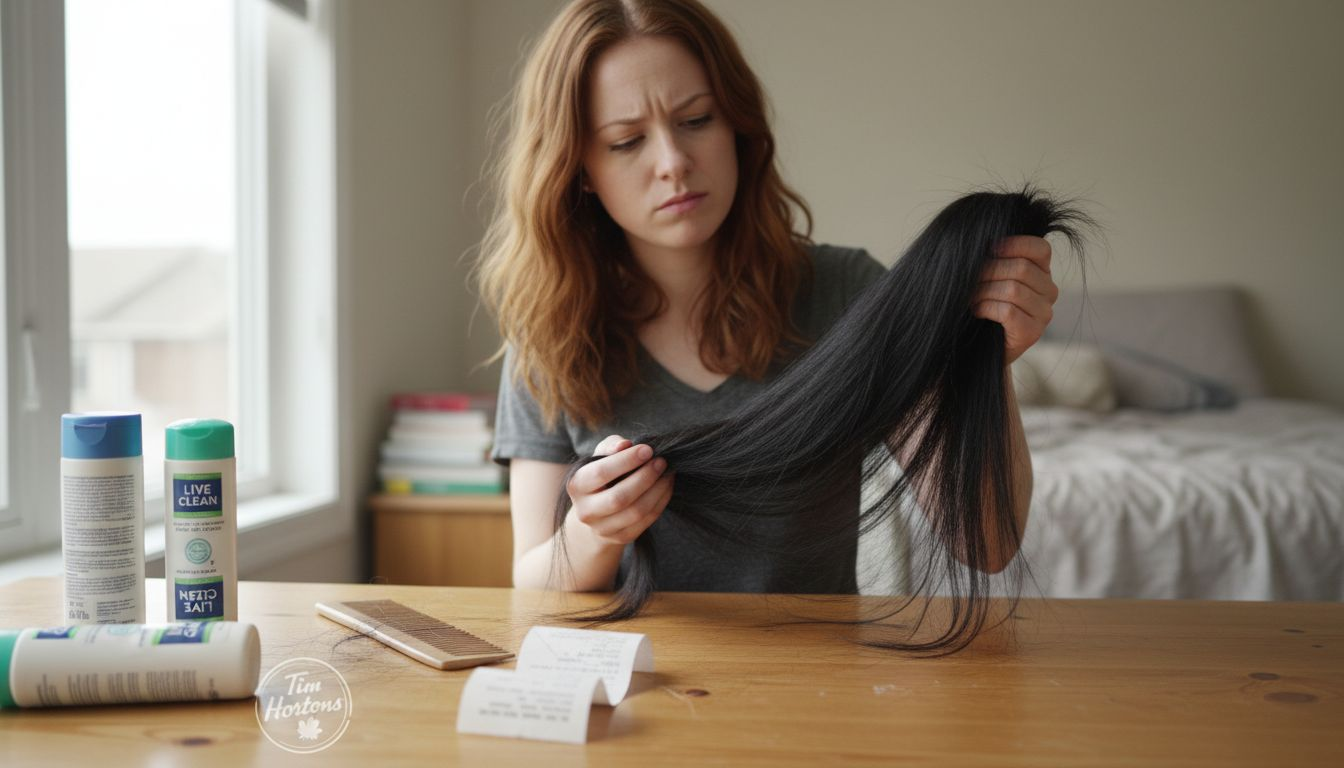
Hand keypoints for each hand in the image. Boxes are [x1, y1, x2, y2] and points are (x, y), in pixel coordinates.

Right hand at [564, 435, 673, 546]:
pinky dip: (661, 501)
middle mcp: (585, 510)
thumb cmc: (602, 476)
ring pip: (636, 512)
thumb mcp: (600, 457)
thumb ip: (611, 446)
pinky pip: (646, 520)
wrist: (597, 511)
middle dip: (645, 477)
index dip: (627, 460)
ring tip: (667, 473)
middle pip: (619, 497)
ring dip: (657, 490)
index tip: (648, 449)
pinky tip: (666, 486)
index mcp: (576, 485)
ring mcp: (602, 528)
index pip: (601, 472)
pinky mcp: (621, 537)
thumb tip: (625, 444)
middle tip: (661, 462)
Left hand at [973, 235, 1058, 364]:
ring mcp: (1044, 314)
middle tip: (969, 279)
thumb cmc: (983, 304)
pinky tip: (977, 311)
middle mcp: (1049, 291)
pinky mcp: (1032, 333)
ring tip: (972, 297)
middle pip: (1022, 268)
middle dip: (989, 271)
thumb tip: (980, 240)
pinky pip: (1008, 311)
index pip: (1040, 249)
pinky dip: (986, 308)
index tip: (989, 248)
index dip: (1014, 244)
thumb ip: (994, 258)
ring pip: (1013, 290)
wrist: (979, 345)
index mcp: (1042, 272)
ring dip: (984, 292)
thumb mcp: (991, 277)